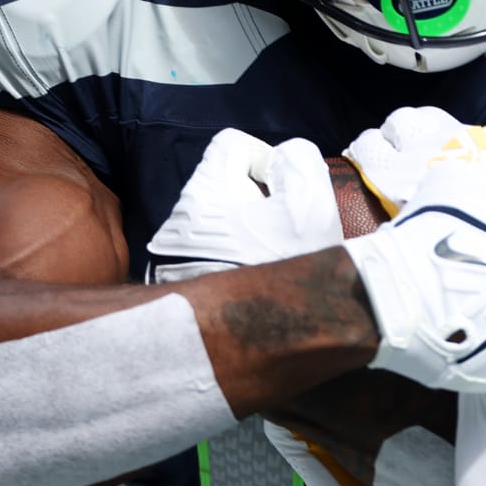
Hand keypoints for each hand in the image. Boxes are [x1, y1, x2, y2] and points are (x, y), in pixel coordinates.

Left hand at [145, 130, 340, 278]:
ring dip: (245, 227)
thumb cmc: (282, 268)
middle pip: (225, 182)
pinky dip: (232, 253)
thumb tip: (285, 158)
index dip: (265, 158)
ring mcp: (176, 251)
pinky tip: (253, 276)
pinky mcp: (179, 279)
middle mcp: (182, 216)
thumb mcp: (310, 207)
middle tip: (282, 228)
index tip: (283, 189)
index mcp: (206, 190)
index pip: (231, 144)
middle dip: (258, 198)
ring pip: (218, 217)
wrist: (250, 342)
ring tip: (270, 256)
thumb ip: (299, 162)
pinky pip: (209, 248)